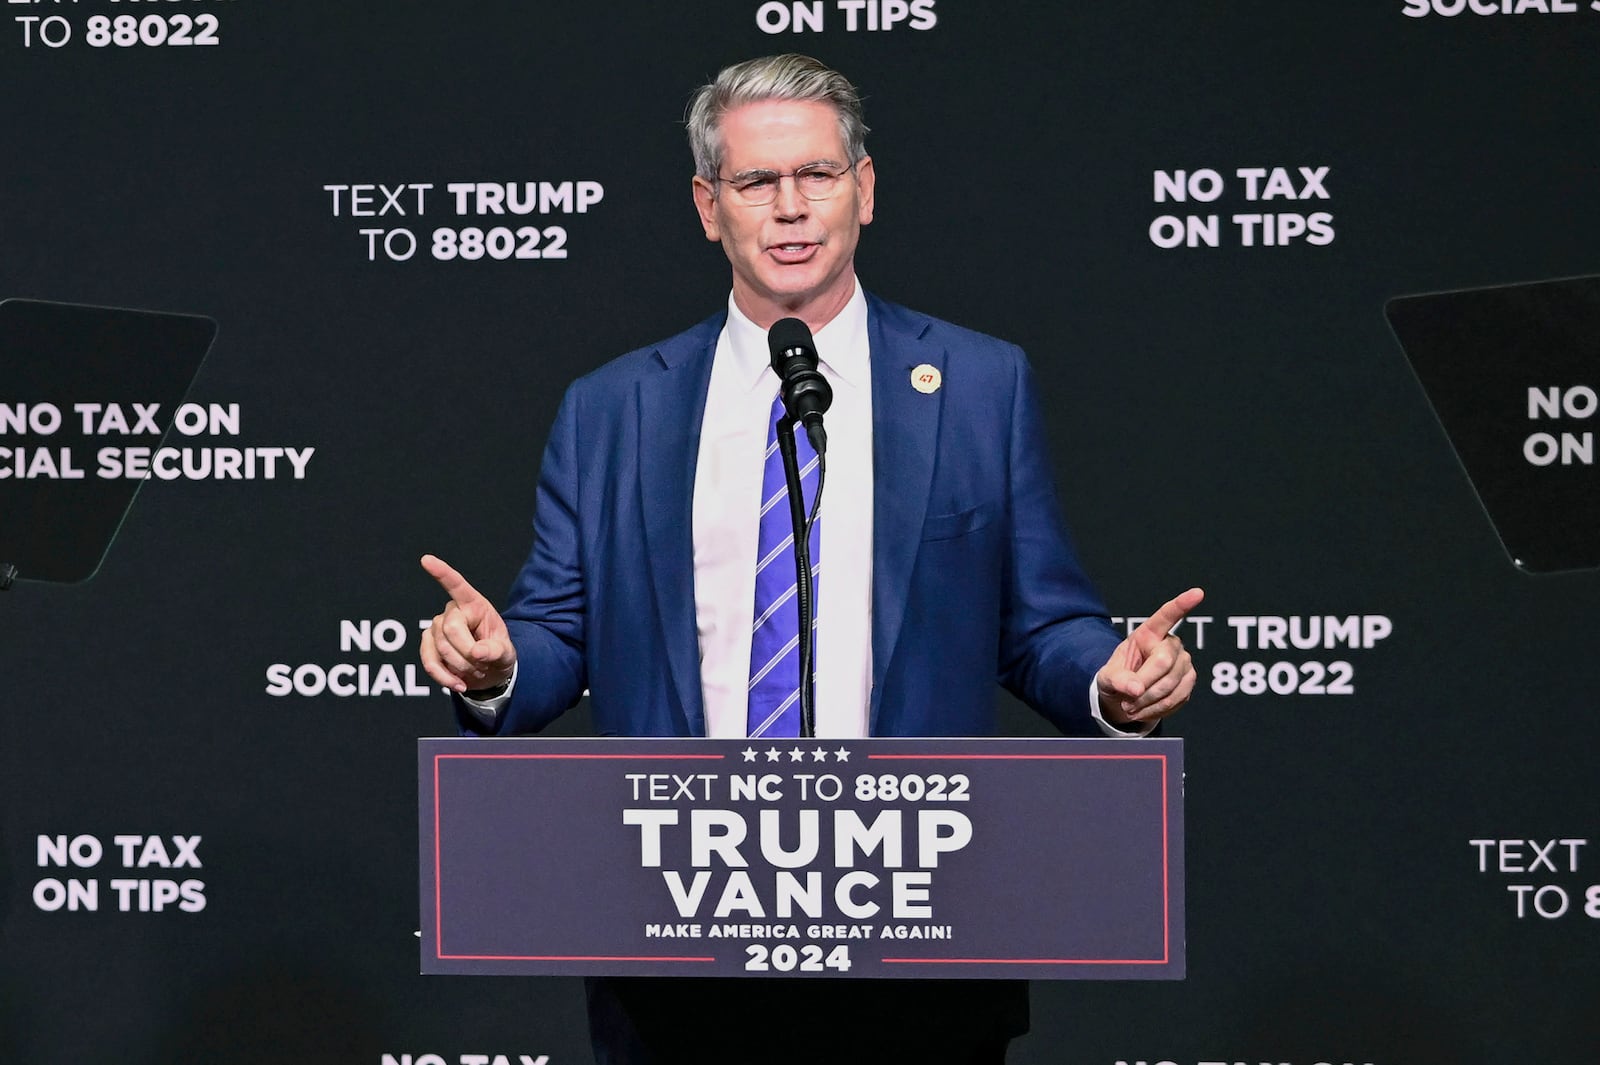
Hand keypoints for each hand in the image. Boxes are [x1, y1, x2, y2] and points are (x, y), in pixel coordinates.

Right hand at [418, 554, 516, 694]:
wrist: (488, 672)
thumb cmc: (498, 655)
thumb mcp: (506, 653)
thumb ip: (496, 651)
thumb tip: (477, 652)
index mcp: (475, 604)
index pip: (457, 586)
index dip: (442, 573)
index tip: (426, 560)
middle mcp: (453, 611)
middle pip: (451, 629)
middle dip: (467, 653)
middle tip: (483, 664)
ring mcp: (437, 627)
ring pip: (441, 647)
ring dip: (460, 666)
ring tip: (476, 670)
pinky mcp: (427, 644)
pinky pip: (429, 661)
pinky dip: (444, 677)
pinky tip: (458, 684)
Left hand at [1095, 587, 1203, 726]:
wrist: (1126, 696)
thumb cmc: (1118, 679)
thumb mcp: (1108, 677)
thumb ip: (1118, 680)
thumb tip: (1136, 689)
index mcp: (1148, 633)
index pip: (1166, 615)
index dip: (1182, 604)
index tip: (1198, 593)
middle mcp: (1170, 643)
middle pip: (1163, 662)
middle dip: (1144, 684)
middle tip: (1126, 700)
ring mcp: (1184, 661)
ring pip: (1171, 683)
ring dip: (1148, 701)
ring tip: (1130, 707)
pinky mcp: (1189, 680)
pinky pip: (1177, 697)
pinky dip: (1158, 708)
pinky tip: (1144, 709)